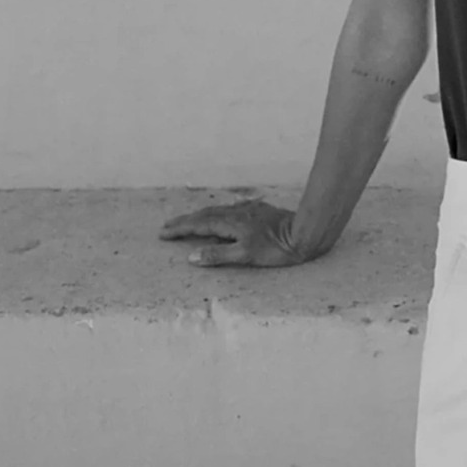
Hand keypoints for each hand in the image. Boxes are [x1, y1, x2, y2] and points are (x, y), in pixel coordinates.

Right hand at [159, 198, 309, 267]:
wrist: (304, 233)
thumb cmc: (276, 249)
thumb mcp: (246, 256)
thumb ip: (218, 255)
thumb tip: (191, 257)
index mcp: (230, 223)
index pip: (198, 225)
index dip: (180, 229)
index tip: (163, 233)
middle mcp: (236, 213)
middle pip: (204, 216)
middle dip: (184, 221)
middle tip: (166, 227)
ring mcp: (248, 210)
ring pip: (217, 211)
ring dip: (199, 217)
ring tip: (187, 222)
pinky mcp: (258, 211)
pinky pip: (230, 210)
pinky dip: (217, 214)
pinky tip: (221, 216)